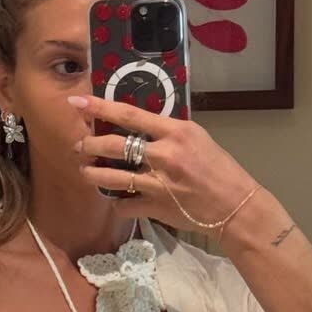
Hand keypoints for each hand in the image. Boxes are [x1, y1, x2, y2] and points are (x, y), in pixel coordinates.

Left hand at [68, 92, 257, 234]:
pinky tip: (118, 200)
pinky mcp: (155, 208)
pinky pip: (123, 205)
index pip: (129, 115)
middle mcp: (164, 156)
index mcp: (175, 132)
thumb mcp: (197, 138)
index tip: (77, 103)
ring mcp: (157, 184)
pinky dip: (117, 203)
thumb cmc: (219, 169)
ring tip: (86, 171)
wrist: (234, 206)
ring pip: (111, 178)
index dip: (100, 108)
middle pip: (113, 146)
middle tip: (80, 145)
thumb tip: (137, 125)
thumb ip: (167, 132)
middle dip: (89, 144)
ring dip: (92, 174)